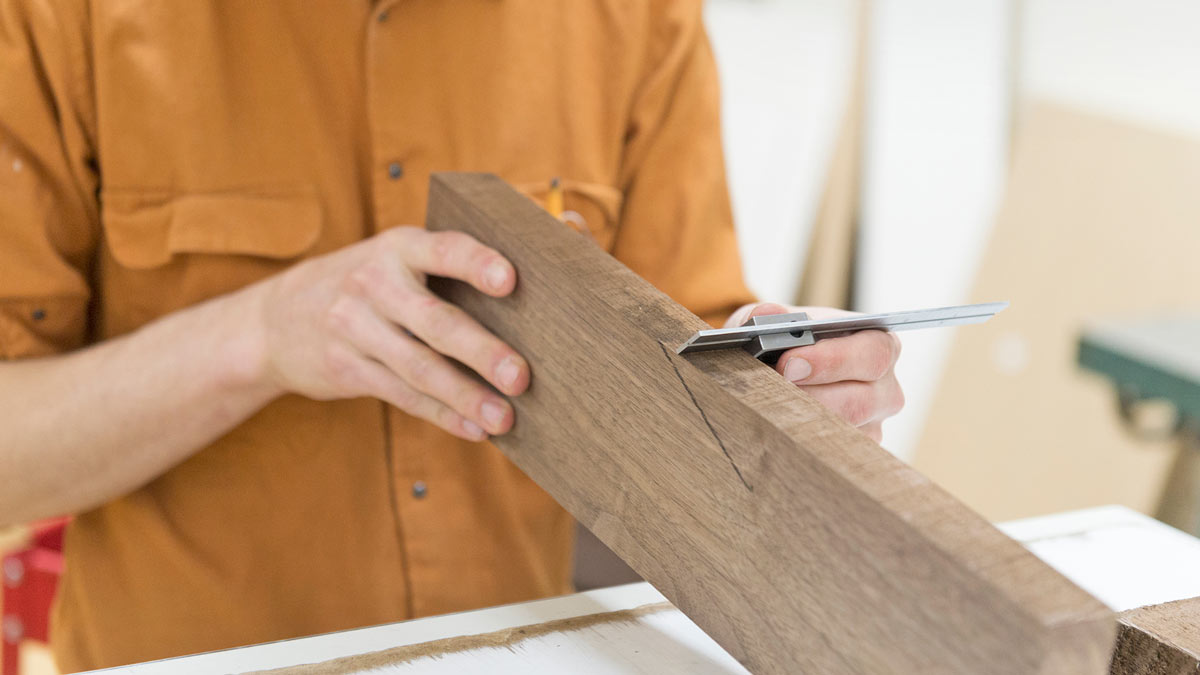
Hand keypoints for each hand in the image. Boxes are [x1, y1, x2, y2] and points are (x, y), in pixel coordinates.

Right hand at [250, 226, 528, 441]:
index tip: (510, 280)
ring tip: (505, 417)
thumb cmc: (368, 284)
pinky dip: (442, 415)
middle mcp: (373, 284)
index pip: (443, 250)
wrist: (274, 320)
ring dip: (465, 396)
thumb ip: (450, 264)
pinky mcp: (347, 370)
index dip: (476, 264)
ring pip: (419, 368)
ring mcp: (355, 329)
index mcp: (398, 248)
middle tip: (522, 376)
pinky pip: (402, 396)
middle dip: (481, 351)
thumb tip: (542, 267)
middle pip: (435, 321)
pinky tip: (474, 429)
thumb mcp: (394, 258)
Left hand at [725, 303, 903, 442]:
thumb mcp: (774, 322)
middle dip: (810, 397)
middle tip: (769, 392)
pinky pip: (832, 455)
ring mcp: (873, 424)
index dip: (832, 360)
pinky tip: (775, 430)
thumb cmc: (786, 341)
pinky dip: (800, 443)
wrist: (779, 370)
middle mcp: (885, 387)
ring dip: (801, 422)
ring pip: (844, 433)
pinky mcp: (855, 452)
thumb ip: (769, 317)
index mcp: (879, 345)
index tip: (788, 364)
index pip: (872, 354)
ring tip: (766, 410)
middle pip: (861, 401)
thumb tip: (766, 317)